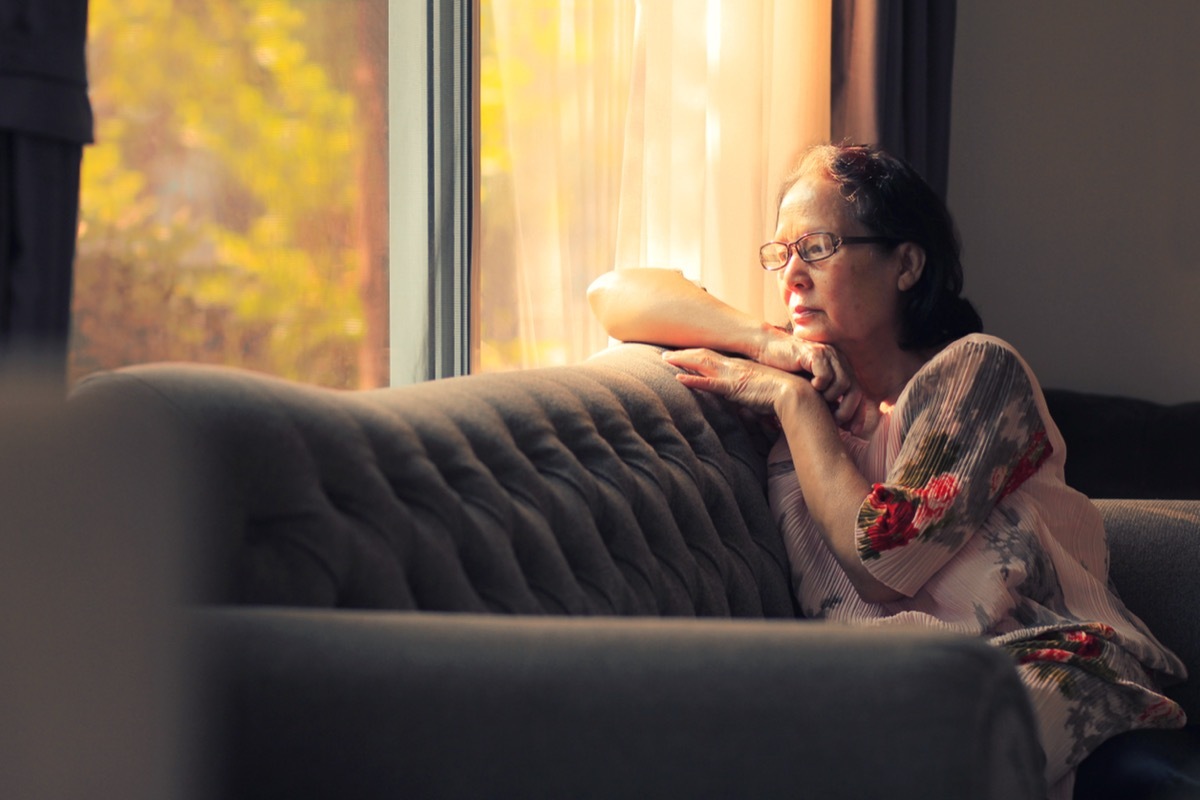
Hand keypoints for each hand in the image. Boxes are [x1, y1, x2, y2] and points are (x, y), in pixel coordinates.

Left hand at [662, 348, 816, 416]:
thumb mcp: (763, 395)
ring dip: (682, 361)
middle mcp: (735, 367)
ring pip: (701, 363)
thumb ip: (750, 398)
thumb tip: (747, 408)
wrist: (795, 395)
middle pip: (704, 356)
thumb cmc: (783, 396)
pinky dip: (693, 380)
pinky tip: (678, 379)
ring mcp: (733, 375)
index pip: (715, 358)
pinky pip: (708, 382)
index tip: (684, 355)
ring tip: (665, 359)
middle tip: (666, 354)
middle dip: (684, 354)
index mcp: (741, 367)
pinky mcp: (733, 387)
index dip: (698, 356)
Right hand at [754, 333, 861, 428]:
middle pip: (855, 390)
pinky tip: (811, 388)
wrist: (769, 352)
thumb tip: (837, 424)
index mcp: (840, 367)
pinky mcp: (814, 352)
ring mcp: (827, 354)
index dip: (858, 413)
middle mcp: (837, 359)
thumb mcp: (810, 388)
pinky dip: (821, 385)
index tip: (853, 431)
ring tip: (820, 403)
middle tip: (837, 422)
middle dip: (848, 410)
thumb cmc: (786, 372)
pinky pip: (826, 374)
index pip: (857, 393)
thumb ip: (825, 400)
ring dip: (832, 398)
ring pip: (843, 383)